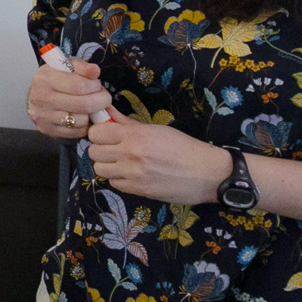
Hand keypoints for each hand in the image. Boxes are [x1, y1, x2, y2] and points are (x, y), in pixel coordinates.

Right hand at [26, 57, 110, 142]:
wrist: (38, 95)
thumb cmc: (57, 78)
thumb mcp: (69, 66)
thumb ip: (83, 67)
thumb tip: (95, 70)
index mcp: (45, 78)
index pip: (79, 85)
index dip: (95, 86)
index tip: (97, 85)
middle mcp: (41, 98)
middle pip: (83, 105)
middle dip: (101, 101)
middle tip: (103, 98)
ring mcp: (43, 116)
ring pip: (82, 120)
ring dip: (92, 114)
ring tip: (90, 106)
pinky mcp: (48, 130)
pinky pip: (77, 132)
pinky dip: (85, 125)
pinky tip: (82, 115)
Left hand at [84, 117, 231, 205]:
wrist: (207, 173)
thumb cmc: (184, 147)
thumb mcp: (156, 130)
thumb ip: (127, 123)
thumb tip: (106, 110)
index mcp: (135, 135)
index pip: (96, 133)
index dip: (99, 133)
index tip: (107, 135)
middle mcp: (131, 155)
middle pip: (94, 152)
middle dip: (101, 149)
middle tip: (114, 149)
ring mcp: (133, 175)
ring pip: (100, 169)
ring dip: (108, 165)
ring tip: (122, 162)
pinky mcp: (138, 191)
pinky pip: (114, 183)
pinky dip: (119, 178)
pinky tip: (132, 174)